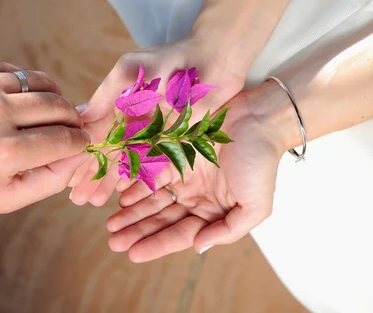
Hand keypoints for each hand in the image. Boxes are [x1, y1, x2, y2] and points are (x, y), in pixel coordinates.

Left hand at [0, 61, 90, 213]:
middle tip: (73, 126)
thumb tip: (77, 157)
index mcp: (4, 154)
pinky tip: (23, 100)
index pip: (66, 140)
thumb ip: (46, 182)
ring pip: (42, 83)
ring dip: (55, 98)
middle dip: (74, 119)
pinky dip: (28, 86)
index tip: (82, 142)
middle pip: (60, 107)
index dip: (81, 142)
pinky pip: (17, 73)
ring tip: (52, 111)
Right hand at [69, 39, 244, 205]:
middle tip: (76, 198)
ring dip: (108, 181)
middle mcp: (131, 119)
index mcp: (117, 102)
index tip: (65, 175)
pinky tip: (121, 193)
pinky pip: (149, 164)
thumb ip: (105, 94)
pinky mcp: (173, 141)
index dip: (80, 154)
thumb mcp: (130, 70)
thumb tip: (79, 116)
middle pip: (106, 153)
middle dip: (90, 175)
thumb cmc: (170, 59)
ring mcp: (151, 132)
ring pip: (124, 162)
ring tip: (93, 202)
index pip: (92, 134)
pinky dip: (134, 178)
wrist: (215, 59)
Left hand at [104, 88, 284, 261]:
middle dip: (137, 231)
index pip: (179, 234)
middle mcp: (195, 196)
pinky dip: (134, 184)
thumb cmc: (261, 162)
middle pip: (160, 219)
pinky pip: (149, 171)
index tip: (132, 255)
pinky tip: (119, 194)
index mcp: (212, 211)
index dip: (156, 245)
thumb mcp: (255, 205)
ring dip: (131, 211)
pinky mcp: (173, 152)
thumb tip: (198, 248)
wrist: (259, 118)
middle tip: (113, 242)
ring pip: (151, 198)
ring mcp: (183, 175)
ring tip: (111, 223)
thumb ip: (228, 230)